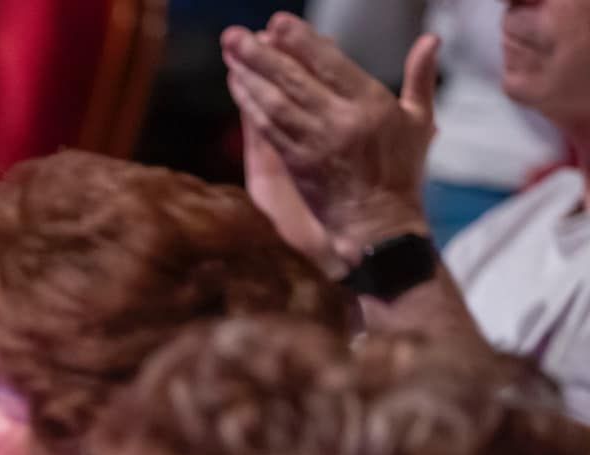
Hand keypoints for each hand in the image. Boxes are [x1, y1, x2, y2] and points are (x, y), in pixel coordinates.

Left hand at [223, 14, 438, 257]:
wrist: (380, 226)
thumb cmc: (402, 173)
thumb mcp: (419, 122)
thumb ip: (420, 78)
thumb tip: (431, 38)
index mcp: (372, 103)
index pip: (331, 63)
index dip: (301, 41)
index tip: (277, 21)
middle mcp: (342, 120)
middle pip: (295, 79)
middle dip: (261, 54)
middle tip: (234, 34)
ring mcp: (317, 144)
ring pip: (276, 103)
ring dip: (250, 76)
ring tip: (230, 54)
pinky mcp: (298, 165)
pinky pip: (269, 130)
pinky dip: (250, 106)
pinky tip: (236, 87)